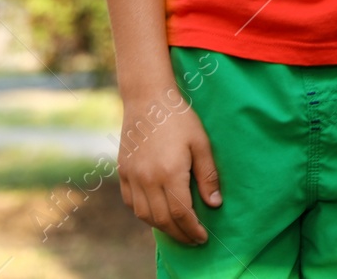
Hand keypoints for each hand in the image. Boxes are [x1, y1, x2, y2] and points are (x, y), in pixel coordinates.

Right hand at [117, 92, 221, 244]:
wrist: (148, 98)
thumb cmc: (179, 118)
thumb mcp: (201, 143)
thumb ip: (208, 175)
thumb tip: (214, 204)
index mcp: (169, 173)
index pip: (181, 214)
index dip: (192, 230)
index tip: (202, 237)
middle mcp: (147, 179)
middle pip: (162, 220)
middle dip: (179, 234)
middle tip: (192, 239)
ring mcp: (131, 176)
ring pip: (144, 215)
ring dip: (161, 227)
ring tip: (177, 229)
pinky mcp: (122, 171)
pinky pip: (130, 202)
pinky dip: (143, 213)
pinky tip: (155, 213)